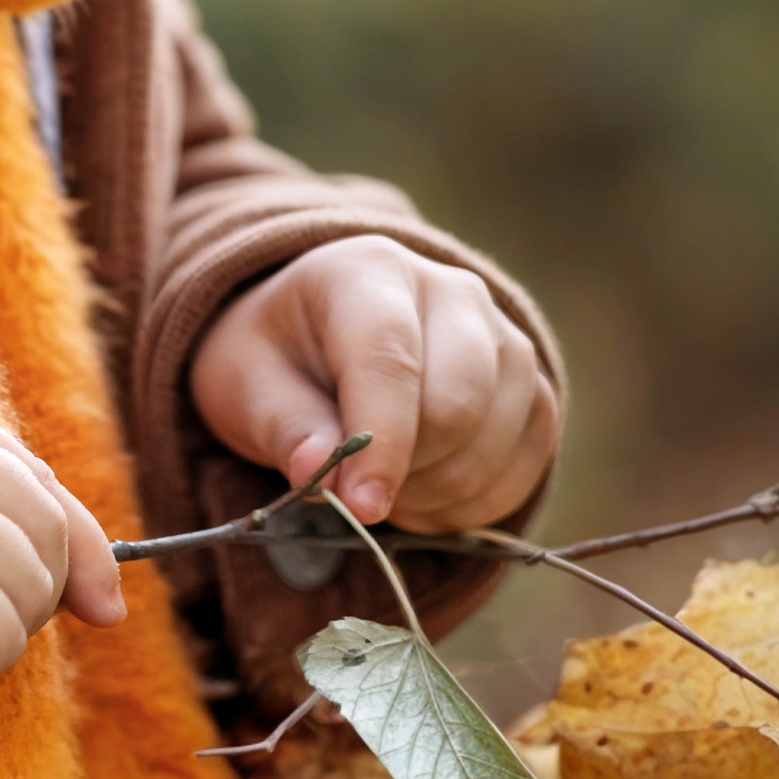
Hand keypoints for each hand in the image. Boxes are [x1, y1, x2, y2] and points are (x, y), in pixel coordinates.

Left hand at [188, 239, 557, 533]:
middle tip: (359, 495)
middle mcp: (450, 290)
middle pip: (459, 403)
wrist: (323, 337)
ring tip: (388, 491)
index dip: (381, 443)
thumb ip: (282, 427)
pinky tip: (429, 497)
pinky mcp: (533, 383)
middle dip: (409, 472)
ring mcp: (502, 334)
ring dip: (443, 492)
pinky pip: (530, 458)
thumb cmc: (279, 359)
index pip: (389, 357)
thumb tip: (316, 472)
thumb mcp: (246, 384)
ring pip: (499, 437)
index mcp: (366, 271)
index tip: (361, 507)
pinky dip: (479, 500)